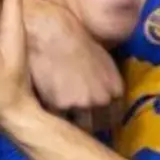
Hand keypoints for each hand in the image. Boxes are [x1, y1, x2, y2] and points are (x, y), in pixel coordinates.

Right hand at [24, 0, 123, 116]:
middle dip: (86, 124)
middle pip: (97, 126)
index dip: (101, 120)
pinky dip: (50, 116)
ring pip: (76, 128)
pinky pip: (55, 120)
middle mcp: (102, 99)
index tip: (92, 119)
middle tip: (72, 120)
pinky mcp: (59, 106)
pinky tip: (44, 106)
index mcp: (115, 89)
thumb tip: (103, 99)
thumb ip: (105, 84)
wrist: (50, 32)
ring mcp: (82, 104)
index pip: (114, 118)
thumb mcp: (101, 61)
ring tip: (57, 115)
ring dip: (68, 124)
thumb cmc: (73, 40)